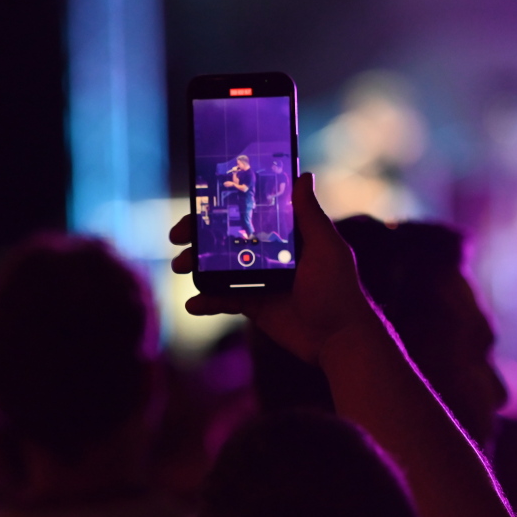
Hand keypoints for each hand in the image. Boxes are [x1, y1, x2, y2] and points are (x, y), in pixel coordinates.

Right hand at [170, 173, 374, 362]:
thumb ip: (310, 215)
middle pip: (228, 238)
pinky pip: (225, 300)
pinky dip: (206, 300)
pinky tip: (193, 303)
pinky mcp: (255, 305)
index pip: (251, 213)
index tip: (201, 201)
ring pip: (220, 267)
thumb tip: (304, 175)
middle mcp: (271, 254)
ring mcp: (261, 280)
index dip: (225, 207)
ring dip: (197, 265)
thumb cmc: (338, 290)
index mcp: (288, 235)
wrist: (338, 340)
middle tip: (178, 236)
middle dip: (200, 236)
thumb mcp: (326, 248)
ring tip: (180, 266)